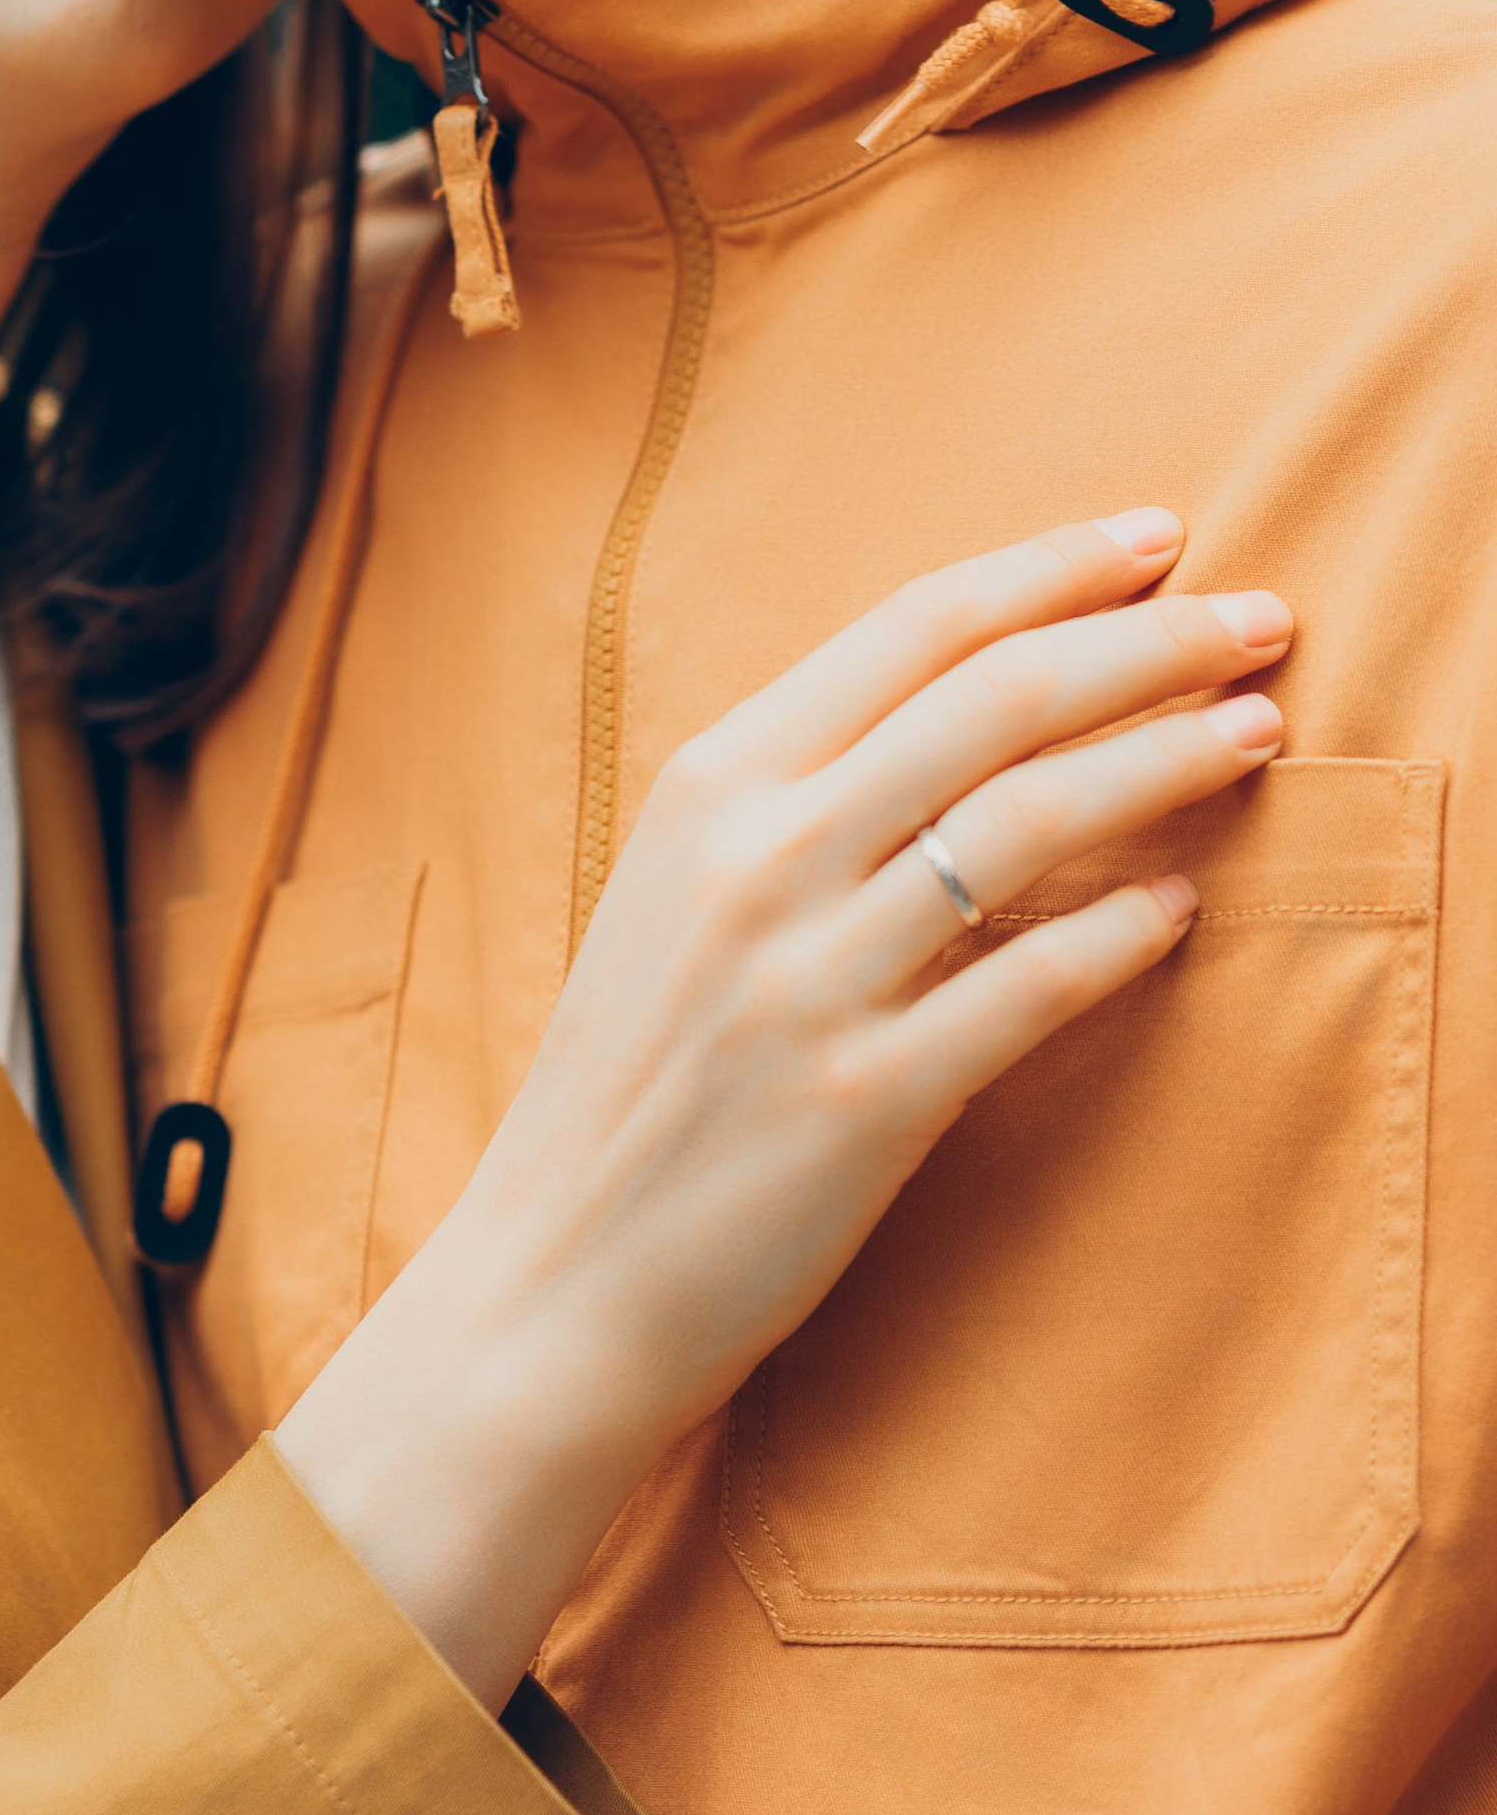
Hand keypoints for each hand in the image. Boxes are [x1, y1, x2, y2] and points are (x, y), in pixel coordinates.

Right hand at [275, 508, 1289, 1704]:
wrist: (555, 1276)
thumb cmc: (633, 1084)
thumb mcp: (674, 895)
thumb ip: (795, 803)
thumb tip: (961, 722)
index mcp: (709, 784)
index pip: (913, 628)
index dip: (1051, 570)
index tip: (1159, 538)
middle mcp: (754, 857)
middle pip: (994, 700)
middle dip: (1149, 641)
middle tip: (1259, 615)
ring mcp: (806, 976)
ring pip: (1027, 821)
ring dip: (1164, 760)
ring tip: (1256, 733)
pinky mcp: (864, 1099)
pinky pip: (1027, 988)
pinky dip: (1119, 936)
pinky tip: (1181, 907)